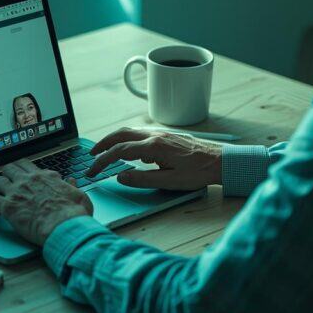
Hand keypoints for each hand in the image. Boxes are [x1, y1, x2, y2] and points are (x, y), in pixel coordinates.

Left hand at [0, 159, 93, 244]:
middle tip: (6, 181)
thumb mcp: (78, 195)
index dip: (22, 168)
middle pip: (9, 168)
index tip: (21, 173)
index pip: (27, 164)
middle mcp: (28, 180)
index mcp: (44, 176)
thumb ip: (72, 186)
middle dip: (7, 174)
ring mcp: (16, 192)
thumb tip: (70, 181)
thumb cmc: (73, 213)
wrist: (64, 226)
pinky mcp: (8, 207)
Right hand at [86, 127, 222, 189]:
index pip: (120, 152)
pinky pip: (139, 132)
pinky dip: (126, 138)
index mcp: (154, 147)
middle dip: (103, 144)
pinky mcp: (166, 135)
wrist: (220, 161)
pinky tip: (127, 147)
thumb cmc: (199, 172)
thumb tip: (120, 176)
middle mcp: (155, 135)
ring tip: (104, 150)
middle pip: (120, 135)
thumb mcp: (170, 181)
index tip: (92, 170)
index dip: (103, 161)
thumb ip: (142, 179)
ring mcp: (160, 133)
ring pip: (129, 131)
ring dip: (114, 139)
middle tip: (91, 155)